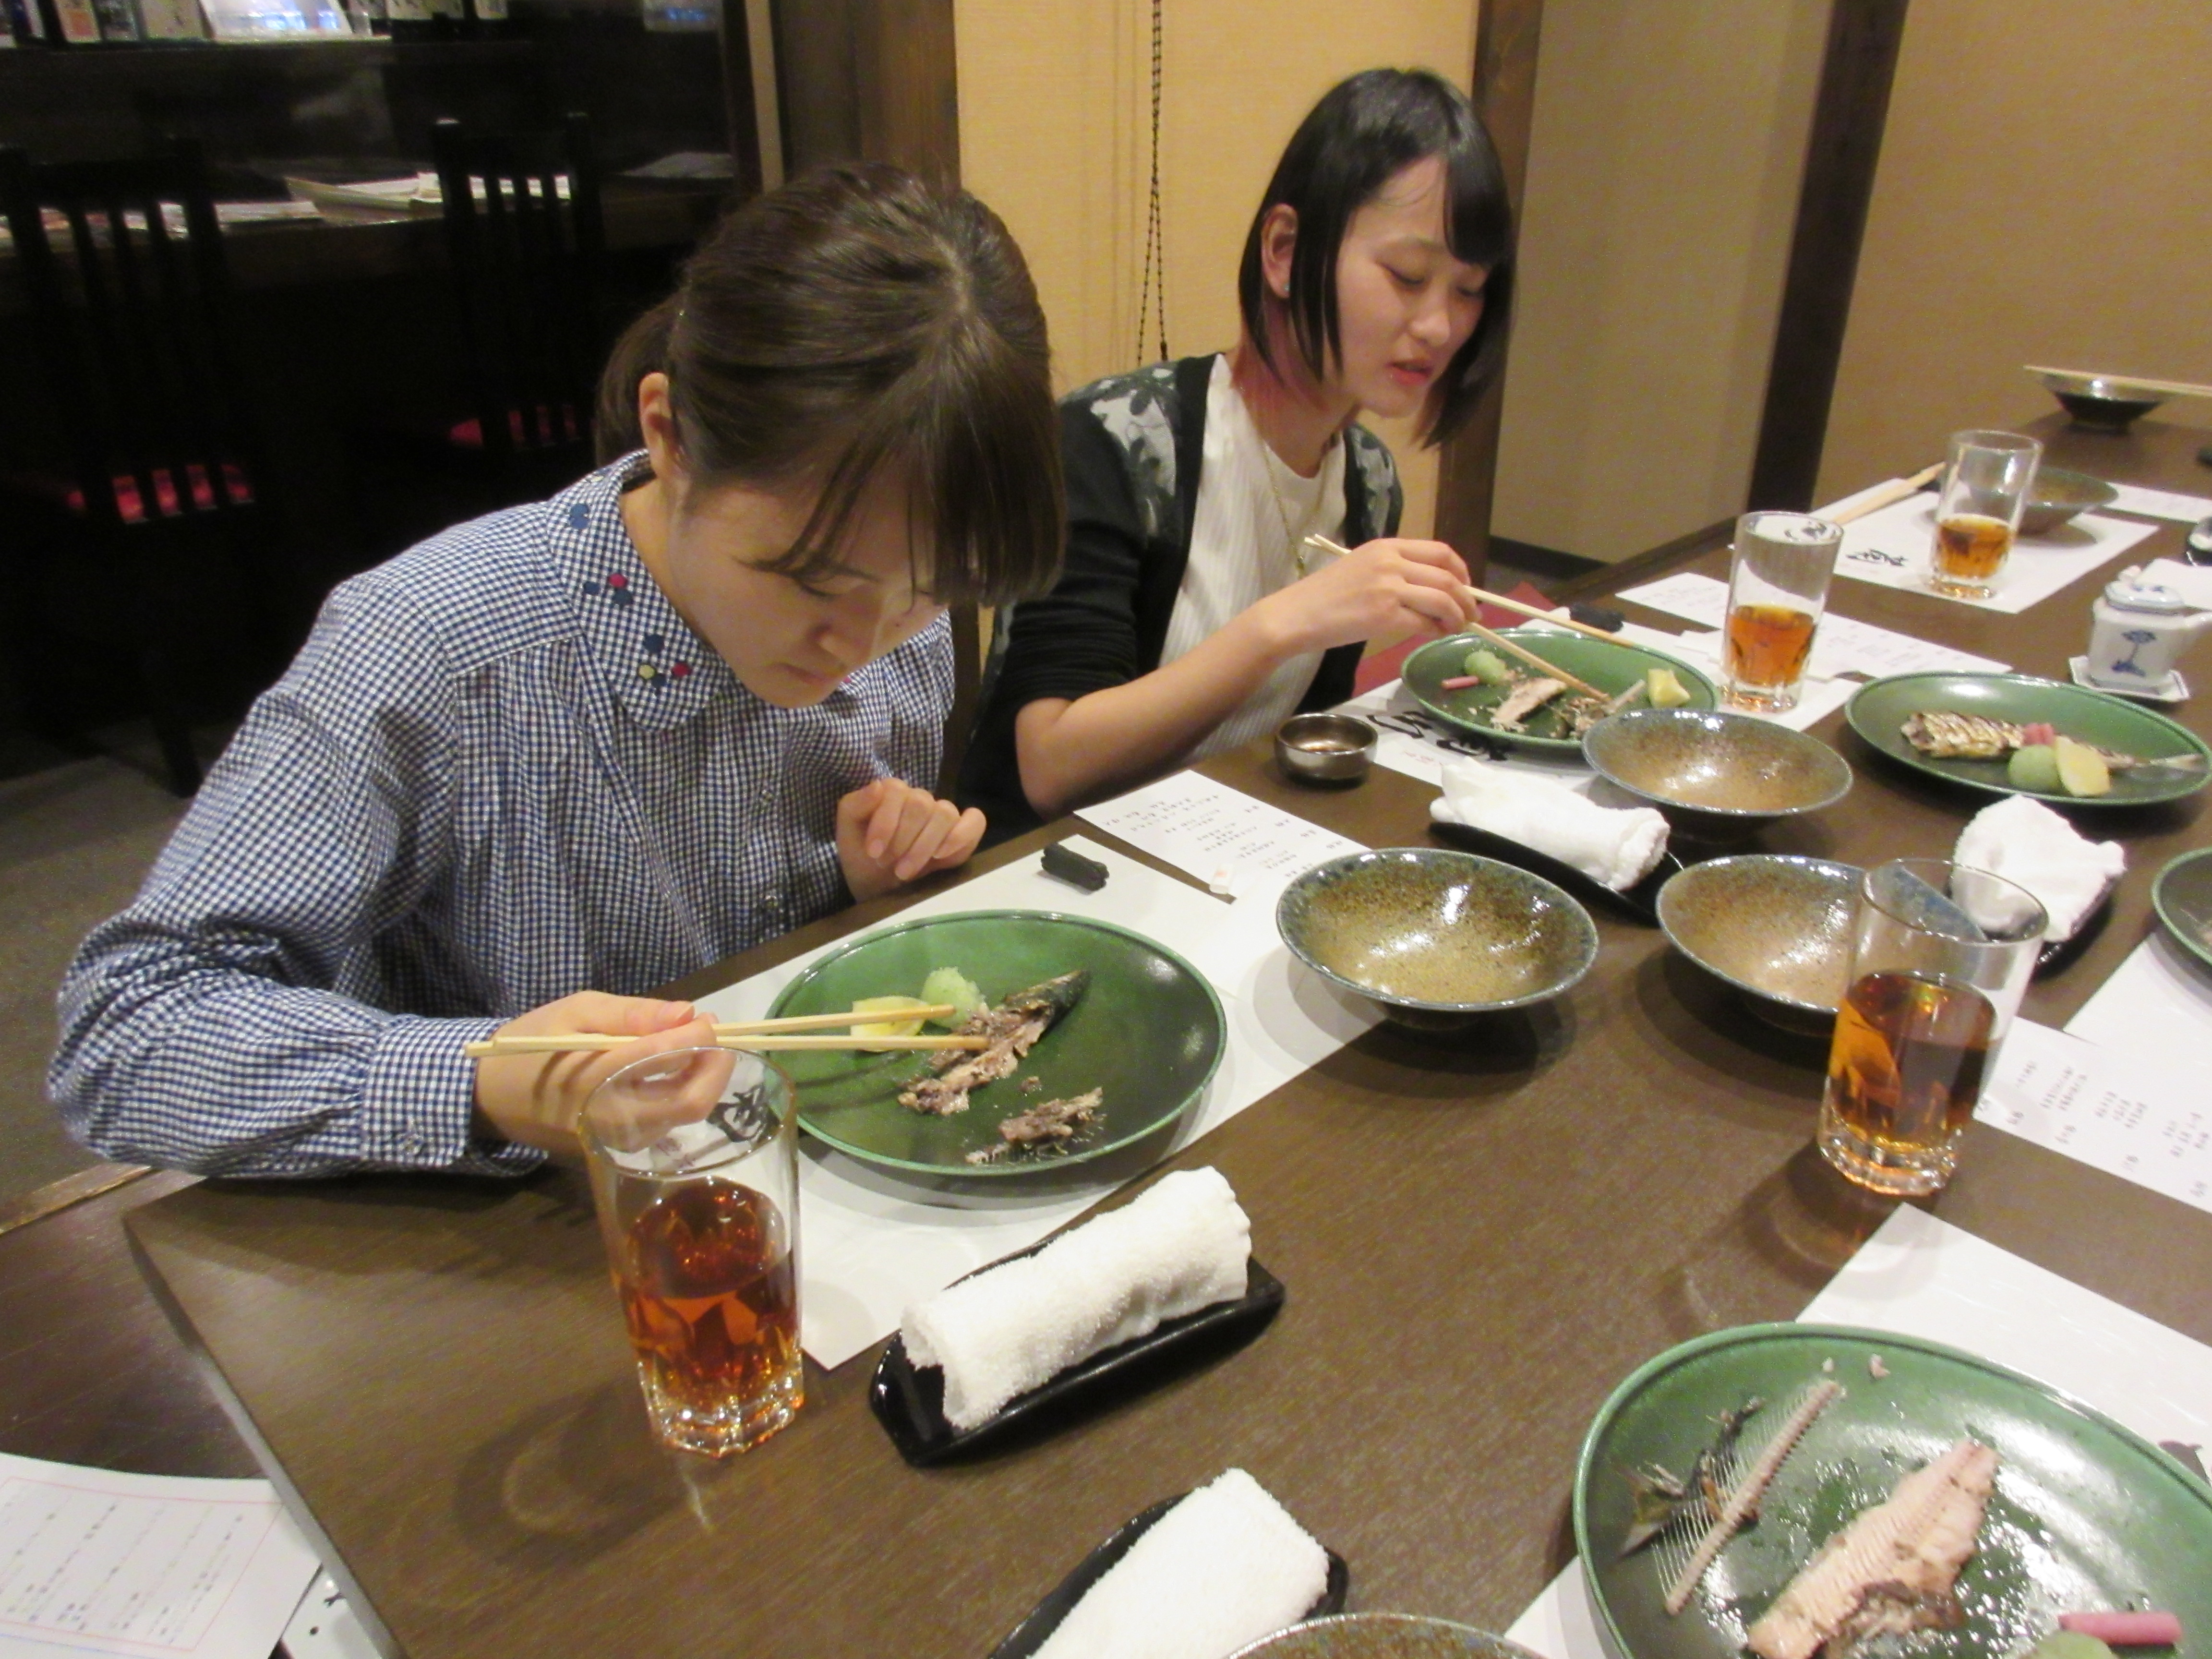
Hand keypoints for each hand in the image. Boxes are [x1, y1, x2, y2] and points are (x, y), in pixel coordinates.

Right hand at [472, 991, 715, 1157]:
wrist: (491, 1094)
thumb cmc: (533, 1045)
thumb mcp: (577, 1012)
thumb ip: (632, 1014)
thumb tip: (685, 1013)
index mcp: (597, 1079)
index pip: (670, 1058)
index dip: (700, 1035)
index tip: (707, 1016)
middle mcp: (614, 1119)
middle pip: (691, 1101)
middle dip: (715, 1064)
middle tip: (714, 1031)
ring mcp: (619, 1141)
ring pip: (683, 1115)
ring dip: (702, 1079)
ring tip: (694, 1045)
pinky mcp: (619, 1149)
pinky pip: (665, 1123)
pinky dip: (681, 1094)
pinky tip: (674, 1069)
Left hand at [836, 778, 986, 901]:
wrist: (876, 886)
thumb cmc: (862, 857)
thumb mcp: (846, 832)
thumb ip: (855, 805)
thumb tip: (878, 787)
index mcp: (893, 792)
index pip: (896, 791)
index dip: (885, 822)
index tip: (873, 852)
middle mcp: (920, 798)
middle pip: (921, 805)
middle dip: (902, 840)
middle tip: (889, 865)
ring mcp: (943, 814)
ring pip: (945, 814)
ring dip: (924, 846)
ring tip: (905, 872)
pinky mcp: (963, 832)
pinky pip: (975, 821)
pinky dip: (962, 835)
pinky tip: (941, 854)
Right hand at [1250, 537, 1476, 656]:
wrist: (1296, 615)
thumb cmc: (1325, 595)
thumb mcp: (1362, 567)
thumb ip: (1395, 571)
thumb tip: (1431, 590)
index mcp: (1387, 546)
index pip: (1440, 551)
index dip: (1461, 570)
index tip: (1465, 586)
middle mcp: (1391, 562)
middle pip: (1447, 577)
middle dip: (1467, 598)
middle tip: (1471, 615)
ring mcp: (1388, 587)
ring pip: (1442, 599)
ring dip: (1457, 616)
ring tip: (1457, 627)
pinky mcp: (1384, 615)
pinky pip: (1424, 622)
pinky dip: (1436, 629)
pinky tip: (1435, 634)